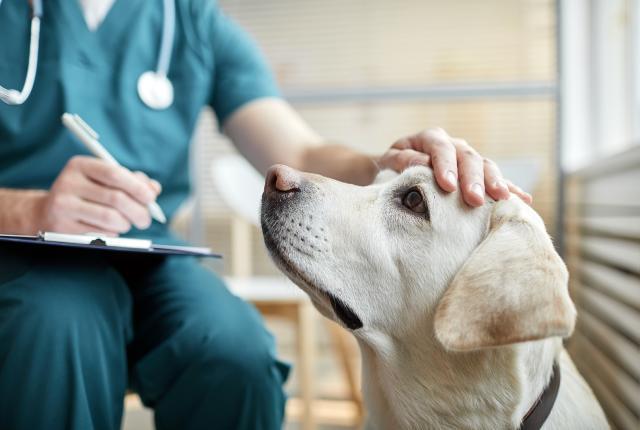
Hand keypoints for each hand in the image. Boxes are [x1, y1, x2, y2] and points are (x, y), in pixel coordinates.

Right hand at [35, 156, 160, 234]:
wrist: (48, 212)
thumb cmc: (87, 194)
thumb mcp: (104, 180)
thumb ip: (131, 181)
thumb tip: (153, 189)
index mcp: (80, 165)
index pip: (114, 174)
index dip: (137, 187)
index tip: (151, 198)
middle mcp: (68, 182)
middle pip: (116, 198)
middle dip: (139, 211)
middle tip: (145, 219)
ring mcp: (63, 206)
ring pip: (110, 218)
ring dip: (126, 224)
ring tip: (126, 223)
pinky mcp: (62, 227)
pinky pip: (100, 233)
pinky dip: (113, 233)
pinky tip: (109, 229)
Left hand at [377, 128, 531, 206]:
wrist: (395, 172)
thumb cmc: (390, 168)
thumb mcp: (388, 162)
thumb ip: (402, 161)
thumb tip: (422, 163)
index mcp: (429, 138)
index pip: (441, 148)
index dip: (445, 166)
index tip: (448, 186)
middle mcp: (453, 145)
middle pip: (468, 158)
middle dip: (473, 179)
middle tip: (475, 200)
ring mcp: (468, 159)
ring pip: (486, 166)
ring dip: (495, 182)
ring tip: (502, 199)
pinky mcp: (477, 175)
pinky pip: (496, 179)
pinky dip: (510, 189)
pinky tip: (523, 200)